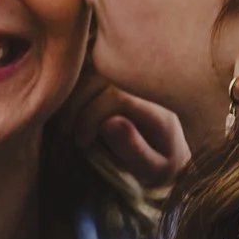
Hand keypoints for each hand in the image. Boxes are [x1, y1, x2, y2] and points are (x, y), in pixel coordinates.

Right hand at [57, 71, 190, 184]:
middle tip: (66, 132)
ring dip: (72, 95)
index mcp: (159, 106)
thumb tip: (109, 123)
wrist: (173, 151)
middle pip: (102, 77)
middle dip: (77, 104)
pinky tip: (69, 112)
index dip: (92, 116)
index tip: (81, 142)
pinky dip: (75, 89)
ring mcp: (134, 77)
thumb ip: (135, 149)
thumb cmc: (160, 164)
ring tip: (65, 123)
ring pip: (93, 70)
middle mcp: (148, 85)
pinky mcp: (122, 76)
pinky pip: (91, 72)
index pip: (118, 96)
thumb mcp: (153, 169)